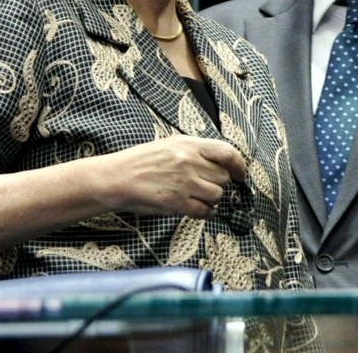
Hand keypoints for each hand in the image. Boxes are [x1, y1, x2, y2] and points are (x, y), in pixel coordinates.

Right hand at [108, 134, 246, 218]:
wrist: (118, 178)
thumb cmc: (141, 161)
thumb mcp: (170, 144)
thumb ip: (195, 150)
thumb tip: (220, 161)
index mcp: (189, 144)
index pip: (227, 152)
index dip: (239, 165)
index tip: (240, 174)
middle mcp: (189, 162)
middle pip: (223, 177)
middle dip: (218, 183)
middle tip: (205, 185)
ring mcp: (185, 183)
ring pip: (217, 195)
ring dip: (211, 199)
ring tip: (198, 197)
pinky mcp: (178, 203)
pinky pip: (205, 211)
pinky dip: (206, 213)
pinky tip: (199, 210)